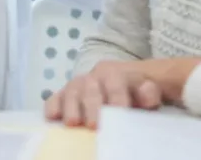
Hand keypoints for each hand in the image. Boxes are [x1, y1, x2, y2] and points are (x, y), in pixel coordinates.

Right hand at [44, 61, 161, 129]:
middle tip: (94, 125)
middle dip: (92, 105)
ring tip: (73, 124)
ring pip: (71, 91)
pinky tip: (52, 117)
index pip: (116, 82)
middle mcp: (92, 77)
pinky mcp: (62, 96)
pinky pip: (54, 98)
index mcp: (114, 74)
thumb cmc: (132, 94)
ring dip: (71, 107)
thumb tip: (148, 93)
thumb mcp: (145, 93)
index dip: (117, 96)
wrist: (121, 85)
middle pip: (90, 87)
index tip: (120, 111)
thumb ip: (148, 93)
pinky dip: (52, 106)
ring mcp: (76, 86)